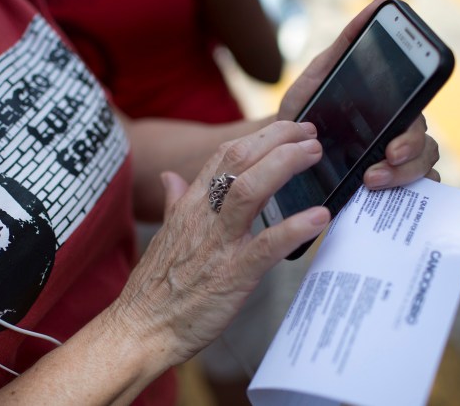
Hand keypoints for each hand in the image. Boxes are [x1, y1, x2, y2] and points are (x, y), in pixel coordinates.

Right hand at [109, 121, 329, 365]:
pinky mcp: (231, 275)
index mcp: (190, 206)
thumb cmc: (154, 288)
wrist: (139, 329)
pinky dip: (294, 228)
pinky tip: (319, 215)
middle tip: (310, 132)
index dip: (260, 137)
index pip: (224, 156)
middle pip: (239, 161)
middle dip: (278, 139)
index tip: (287, 129)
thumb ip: (175, 203)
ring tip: (313, 153)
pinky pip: (265, 245)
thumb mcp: (164, 235)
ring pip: (249, 190)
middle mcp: (202, 217)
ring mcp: (217, 244)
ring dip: (285, 165)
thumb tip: (171, 177)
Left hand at [277, 0, 439, 189]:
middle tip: (376, 171)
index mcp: (389, 114)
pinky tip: (372, 204)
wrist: (276, 155)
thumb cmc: (302, 113)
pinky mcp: (375, 197)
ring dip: (400, 182)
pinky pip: (404, 204)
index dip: (412, 136)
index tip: (392, 146)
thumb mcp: (316, 80)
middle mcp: (395, 142)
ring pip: (421, 177)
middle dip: (406, 163)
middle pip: (425, 152)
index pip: (417, 122)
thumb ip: (343, 49)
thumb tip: (373, 7)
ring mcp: (388, 170)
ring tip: (369, 184)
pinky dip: (397, 206)